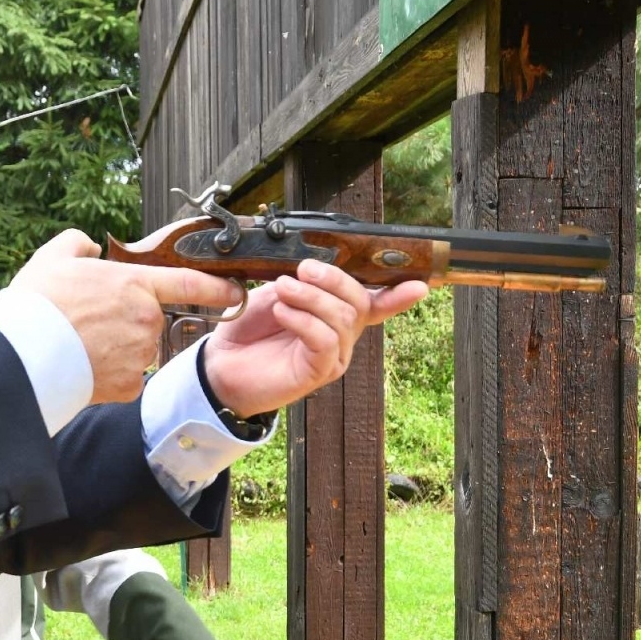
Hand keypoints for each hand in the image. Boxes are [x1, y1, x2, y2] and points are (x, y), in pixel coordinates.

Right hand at [12, 230, 242, 403]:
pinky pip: (125, 378)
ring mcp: (139, 353)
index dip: (217, 287)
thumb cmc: (38, 304)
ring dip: (116, 348)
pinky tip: (84, 366)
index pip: (188, 283)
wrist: (23, 352)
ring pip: (135, 350)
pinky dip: (109, 375)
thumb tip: (88, 246)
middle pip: (148, 320)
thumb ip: (78, 244)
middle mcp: (145, 319)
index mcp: (134, 284)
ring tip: (80, 345)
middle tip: (89, 322)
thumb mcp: (54, 257)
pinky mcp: (128, 384)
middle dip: (126, 322)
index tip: (235, 292)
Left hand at [201, 260, 427, 416]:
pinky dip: (304, 320)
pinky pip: (324, 340)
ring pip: (342, 319)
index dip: (398, 295)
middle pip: (358, 302)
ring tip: (283, 290)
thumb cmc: (249, 330)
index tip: (420, 284)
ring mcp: (333, 356)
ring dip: (312, 297)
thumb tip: (317, 266)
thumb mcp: (276, 294)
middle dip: (333, 280)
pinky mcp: (318, 372)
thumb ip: (302, 282)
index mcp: (335, 314)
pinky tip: (283, 312)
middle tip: (302, 270)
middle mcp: (342, 336)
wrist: (220, 365)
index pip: (376, 304)